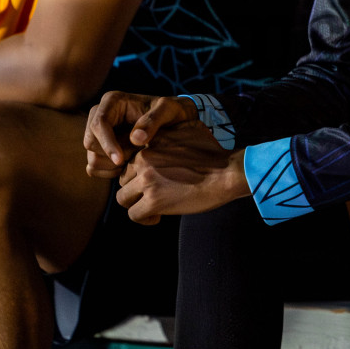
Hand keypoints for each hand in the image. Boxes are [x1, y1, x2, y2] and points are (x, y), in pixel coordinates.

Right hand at [83, 91, 197, 177]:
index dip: (107, 144)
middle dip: (111, 154)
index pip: (98, 124)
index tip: (121, 160)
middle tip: (135, 155)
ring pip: (91, 157)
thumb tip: (135, 138)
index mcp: (112, 101)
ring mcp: (98, 133)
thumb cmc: (171, 111)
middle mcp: (100, 115)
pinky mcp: (100, 148)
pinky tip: (127, 167)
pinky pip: (93, 167)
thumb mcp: (168, 110)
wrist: (173, 121)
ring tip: (134, 159)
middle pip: (90, 142)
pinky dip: (108, 172)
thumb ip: (153, 120)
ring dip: (111, 165)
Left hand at [115, 123, 245, 224]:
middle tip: (153, 195)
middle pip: (123, 179)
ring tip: (152, 208)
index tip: (151, 180)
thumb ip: (168, 132)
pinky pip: (134, 214)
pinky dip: (143, 219)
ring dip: (136, 204)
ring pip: (123, 197)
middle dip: (135, 189)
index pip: (129, 160)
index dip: (138, 173)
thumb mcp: (188, 129)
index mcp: (150, 143)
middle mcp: (143, 159)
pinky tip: (157, 217)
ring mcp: (147, 181)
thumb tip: (159, 136)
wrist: (226, 172)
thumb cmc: (213, 153)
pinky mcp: (154, 201)